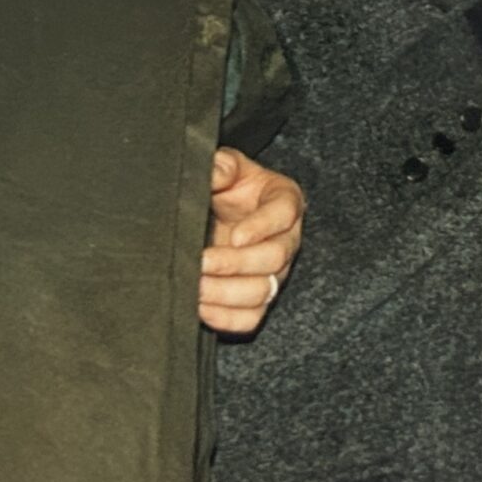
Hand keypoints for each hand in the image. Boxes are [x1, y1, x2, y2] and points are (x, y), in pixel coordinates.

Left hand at [200, 149, 303, 335]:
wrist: (222, 210)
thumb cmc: (230, 187)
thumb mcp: (228, 166)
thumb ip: (223, 164)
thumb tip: (217, 171)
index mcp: (284, 201)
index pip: (284, 213)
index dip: (262, 227)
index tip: (235, 235)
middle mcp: (286, 240)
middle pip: (274, 258)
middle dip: (235, 264)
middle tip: (201, 262)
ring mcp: (274, 273)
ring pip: (263, 292)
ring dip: (227, 293)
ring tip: (195, 287)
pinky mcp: (257, 298)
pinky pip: (250, 318)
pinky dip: (226, 318)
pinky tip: (201, 307)